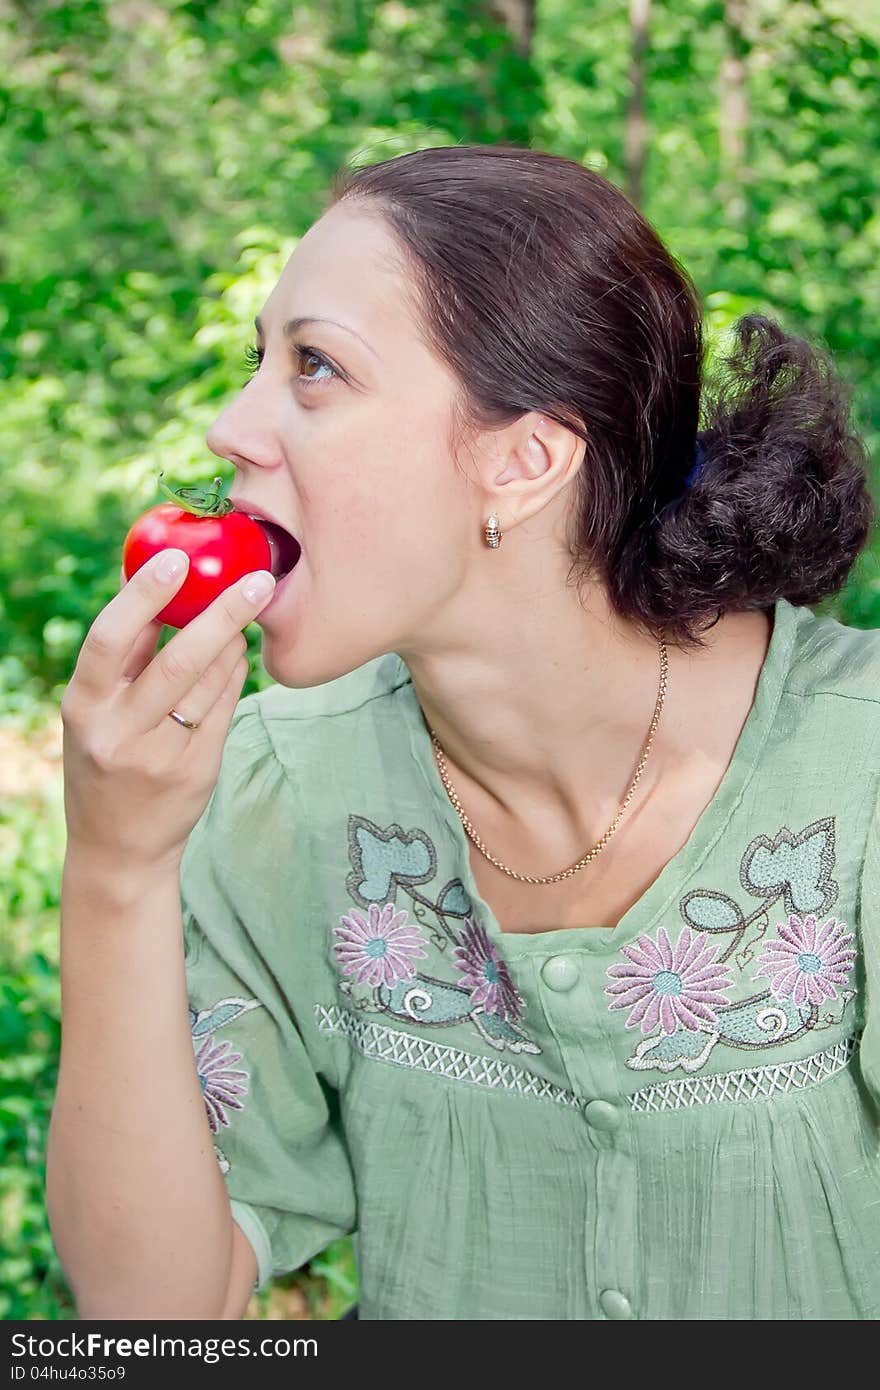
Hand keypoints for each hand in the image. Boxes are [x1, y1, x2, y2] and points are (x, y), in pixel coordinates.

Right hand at [60, 549, 275, 877]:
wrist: (118, 849)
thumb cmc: (108, 760)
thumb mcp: (95, 714)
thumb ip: (123, 661)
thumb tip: (159, 588)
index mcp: (83, 707)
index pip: (109, 640)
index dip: (143, 596)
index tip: (176, 560)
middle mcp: (118, 732)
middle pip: (176, 662)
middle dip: (221, 614)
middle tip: (258, 580)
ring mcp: (160, 755)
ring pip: (210, 684)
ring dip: (234, 641)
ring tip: (247, 611)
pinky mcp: (196, 770)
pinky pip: (225, 709)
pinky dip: (235, 674)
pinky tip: (239, 655)